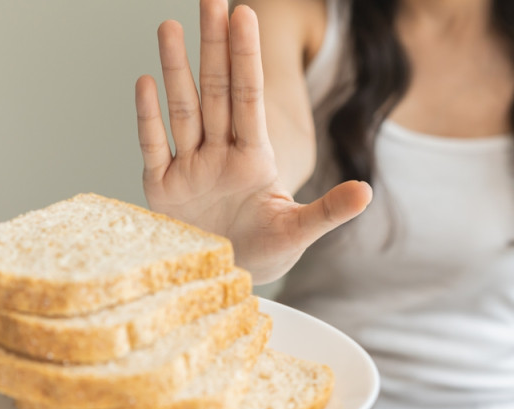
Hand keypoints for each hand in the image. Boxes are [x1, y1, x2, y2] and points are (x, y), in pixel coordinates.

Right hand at [135, 0, 370, 283]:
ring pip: (182, 109)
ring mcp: (189, 167)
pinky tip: (146, 82)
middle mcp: (219, 153)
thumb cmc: (266, 251)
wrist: (226, 276)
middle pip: (215, 91)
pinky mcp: (162, 188)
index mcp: (254, 157)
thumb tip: (367, 192)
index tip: (244, 15)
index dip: (246, 57)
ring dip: (176, 69)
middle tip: (211, 0)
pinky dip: (148, 117)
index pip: (249, 97)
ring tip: (169, 26)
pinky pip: (153, 146)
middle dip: (213, 46)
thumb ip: (328, 211)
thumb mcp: (298, 231)